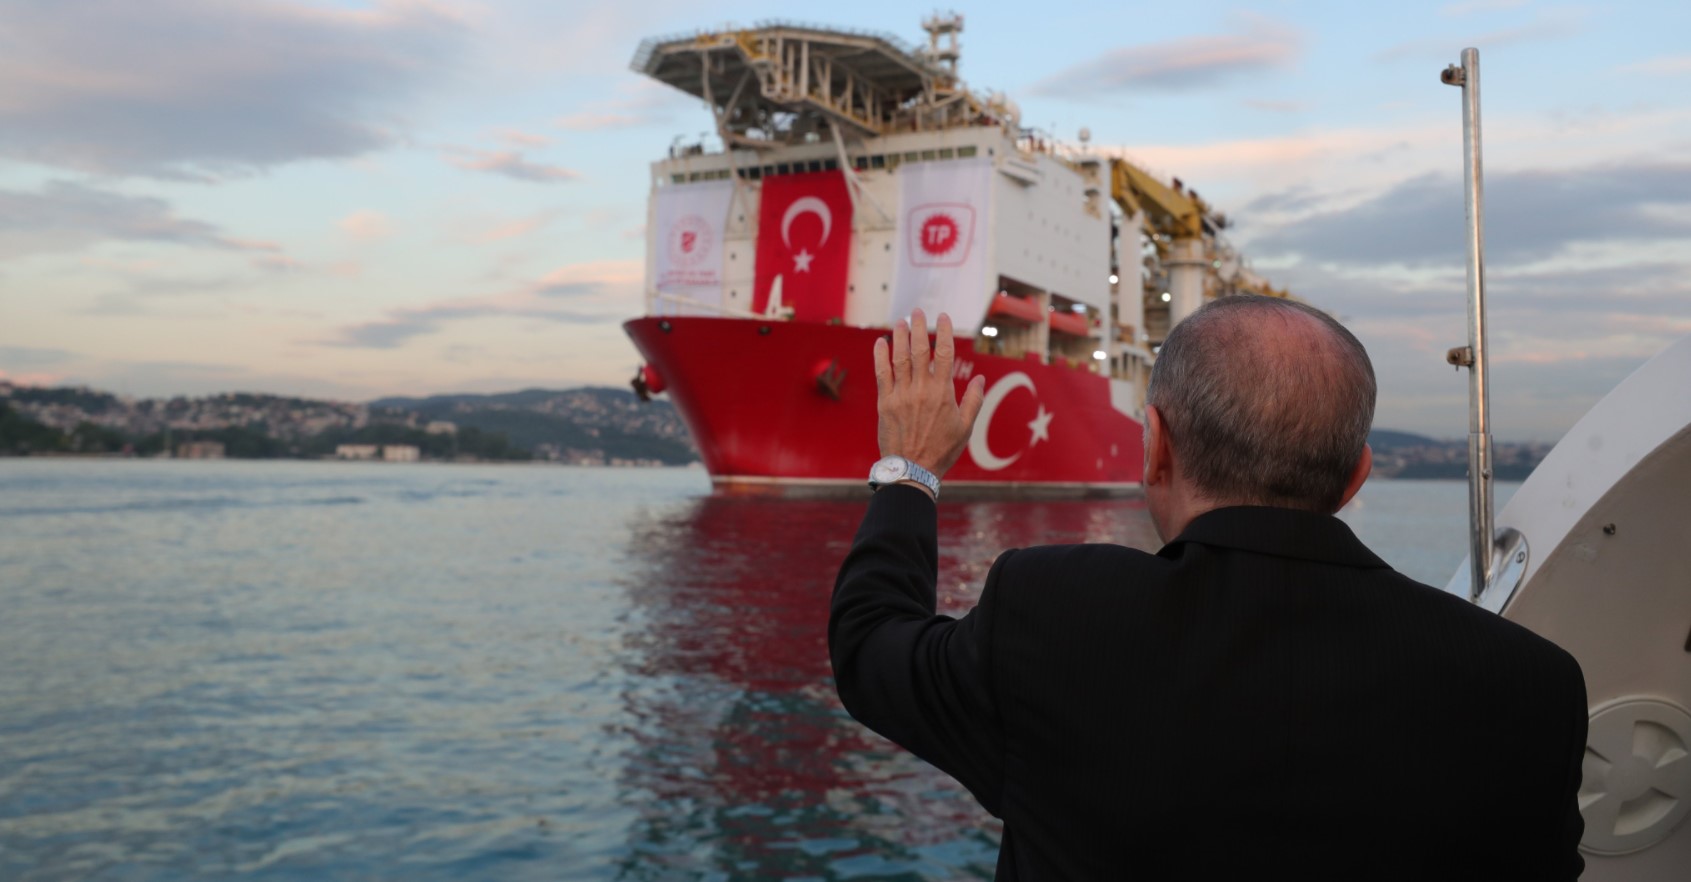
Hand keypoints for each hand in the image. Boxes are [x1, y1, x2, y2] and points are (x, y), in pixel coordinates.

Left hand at [873, 308, 986, 478]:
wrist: (912, 470)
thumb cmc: (941, 451)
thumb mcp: (965, 428)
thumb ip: (973, 401)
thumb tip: (981, 380)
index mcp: (942, 393)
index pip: (944, 354)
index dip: (944, 333)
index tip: (943, 317)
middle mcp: (921, 390)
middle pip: (920, 350)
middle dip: (919, 328)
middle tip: (917, 311)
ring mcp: (901, 395)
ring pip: (900, 358)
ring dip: (900, 337)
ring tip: (901, 321)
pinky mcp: (885, 403)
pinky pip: (882, 374)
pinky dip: (880, 356)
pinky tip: (880, 342)